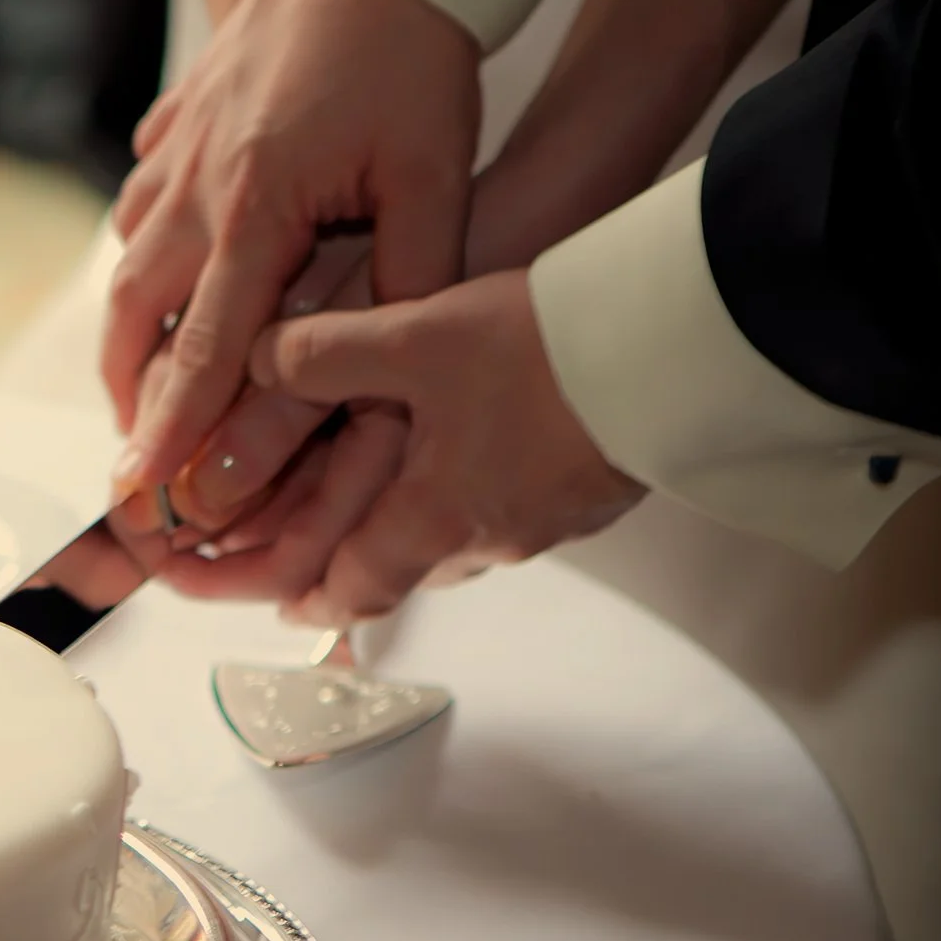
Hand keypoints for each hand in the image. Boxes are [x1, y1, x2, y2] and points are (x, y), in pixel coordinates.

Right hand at [102, 0, 479, 494]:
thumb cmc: (409, 52)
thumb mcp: (432, 179)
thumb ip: (408, 280)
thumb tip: (389, 372)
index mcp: (256, 208)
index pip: (202, 348)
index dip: (171, 428)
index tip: (144, 486)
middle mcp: (197, 187)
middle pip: (132, 317)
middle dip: (128, 394)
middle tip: (139, 451)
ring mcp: (176, 151)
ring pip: (125, 262)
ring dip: (130, 330)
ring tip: (148, 380)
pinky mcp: (178, 120)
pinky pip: (140, 200)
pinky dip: (143, 250)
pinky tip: (166, 267)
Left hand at [165, 270, 645, 624]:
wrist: (680, 343)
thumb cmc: (548, 349)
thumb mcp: (413, 337)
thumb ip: (326, 354)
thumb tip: (260, 361)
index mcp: (436, 519)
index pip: (353, 589)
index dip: (305, 599)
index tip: (278, 604)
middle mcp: (493, 537)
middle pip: (407, 573)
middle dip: (358, 566)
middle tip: (323, 553)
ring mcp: (551, 520)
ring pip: (462, 541)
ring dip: (420, 527)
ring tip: (394, 497)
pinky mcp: (594, 490)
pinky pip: (515, 508)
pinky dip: (476, 494)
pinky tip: (477, 453)